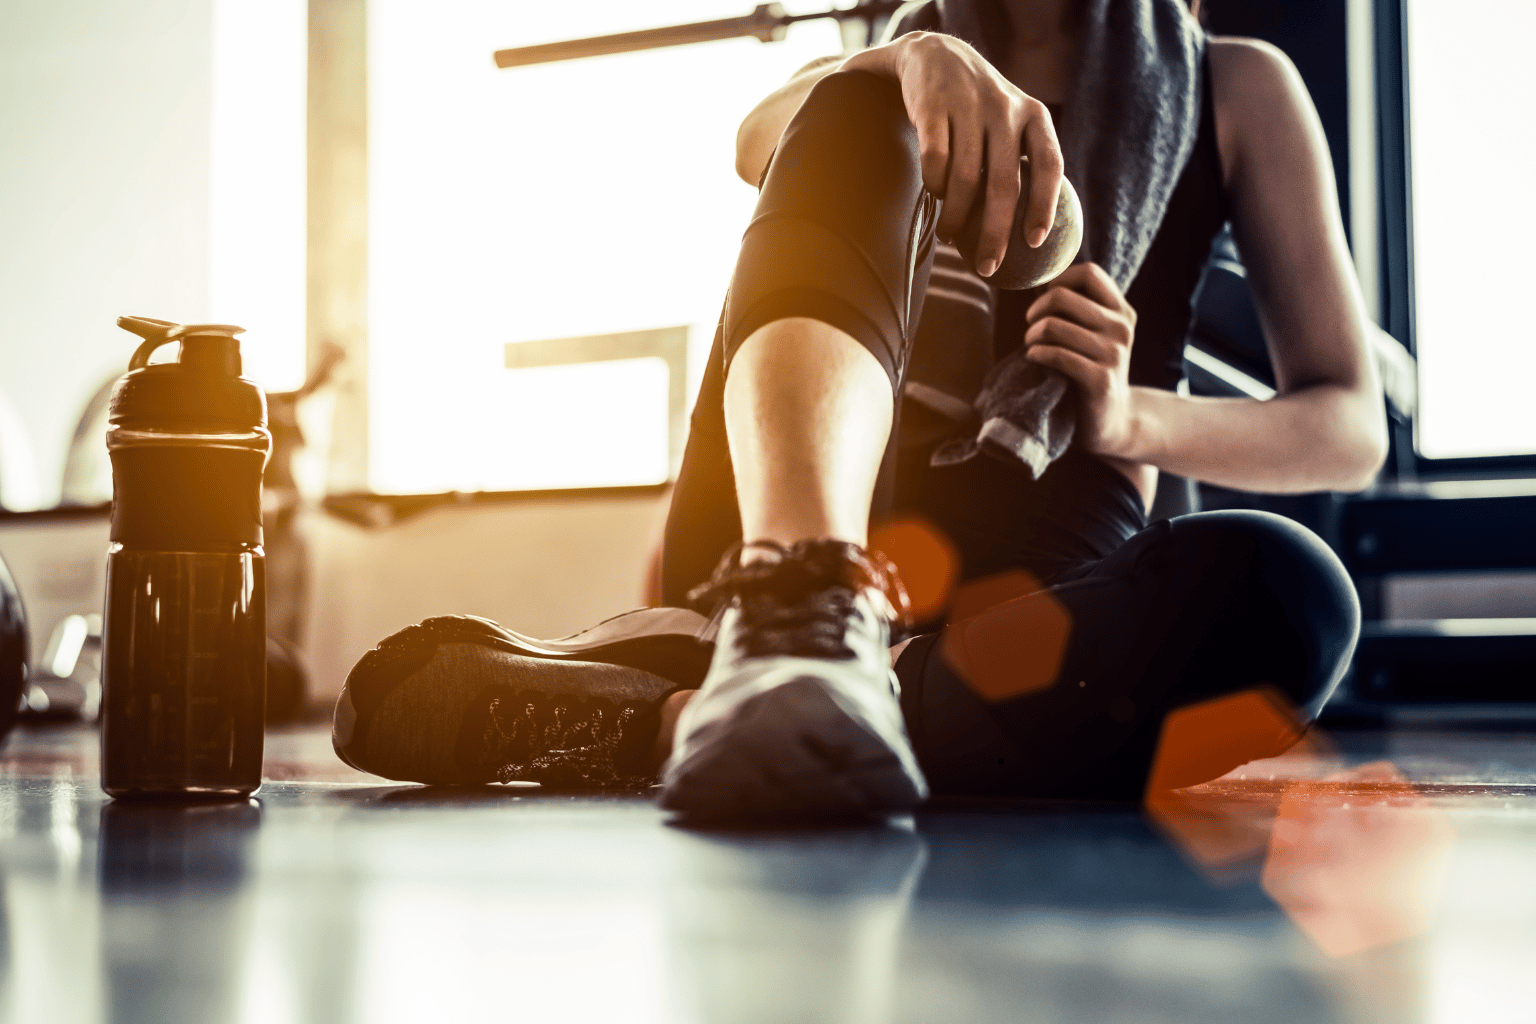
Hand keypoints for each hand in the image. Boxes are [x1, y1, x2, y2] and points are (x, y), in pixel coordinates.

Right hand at [844, 32, 1062, 276]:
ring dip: (957, 219)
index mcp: (1034, 115)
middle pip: (1004, 184)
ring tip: (951, 238)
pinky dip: (934, 187)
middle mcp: (1006, 109)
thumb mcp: (1011, 120)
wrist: (934, 55)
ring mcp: (969, 106)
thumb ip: (1023, 161)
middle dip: (996, 234)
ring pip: (965, 180)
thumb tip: (1034, 234)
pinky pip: (935, 163)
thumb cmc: (978, 108)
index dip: (1044, 206)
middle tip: (989, 268)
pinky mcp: (933, 107)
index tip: (1036, 243)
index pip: (1049, 165)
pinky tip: (934, 197)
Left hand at [1021, 264, 1139, 458]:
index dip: (1058, 280)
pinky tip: (1034, 358)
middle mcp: (1121, 328)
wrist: (1112, 420)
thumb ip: (1078, 308)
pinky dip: (1037, 354)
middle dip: (1035, 311)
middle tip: (1031, 327)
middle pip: (1062, 297)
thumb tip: (1042, 281)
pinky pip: (1056, 355)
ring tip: (1032, 346)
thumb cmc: (1091, 370)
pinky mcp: (1100, 380)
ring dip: (1032, 336)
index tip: (1045, 301)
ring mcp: (1113, 354)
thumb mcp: (1094, 334)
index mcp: (1122, 311)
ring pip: (1053, 326)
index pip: (1088, 273)